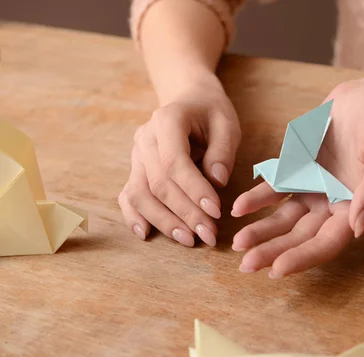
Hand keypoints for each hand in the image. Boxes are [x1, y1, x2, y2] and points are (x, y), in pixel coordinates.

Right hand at [118, 76, 240, 246]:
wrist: (188, 99)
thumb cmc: (211, 113)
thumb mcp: (226, 124)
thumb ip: (222, 151)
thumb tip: (218, 182)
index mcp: (167, 121)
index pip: (175, 162)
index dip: (194, 190)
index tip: (216, 211)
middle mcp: (145, 139)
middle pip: (158, 183)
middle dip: (184, 213)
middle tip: (209, 235)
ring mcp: (136, 156)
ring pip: (141, 194)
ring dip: (164, 221)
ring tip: (189, 240)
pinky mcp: (135, 170)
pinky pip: (128, 195)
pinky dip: (134, 216)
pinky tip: (146, 234)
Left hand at [230, 61, 363, 277]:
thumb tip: (359, 227)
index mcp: (355, 208)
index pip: (327, 242)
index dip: (303, 257)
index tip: (278, 270)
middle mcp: (333, 205)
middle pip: (300, 236)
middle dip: (274, 251)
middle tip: (246, 265)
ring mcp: (313, 189)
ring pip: (284, 218)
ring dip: (262, 231)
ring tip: (237, 244)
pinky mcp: (298, 171)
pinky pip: (275, 189)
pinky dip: (257, 199)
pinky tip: (238, 207)